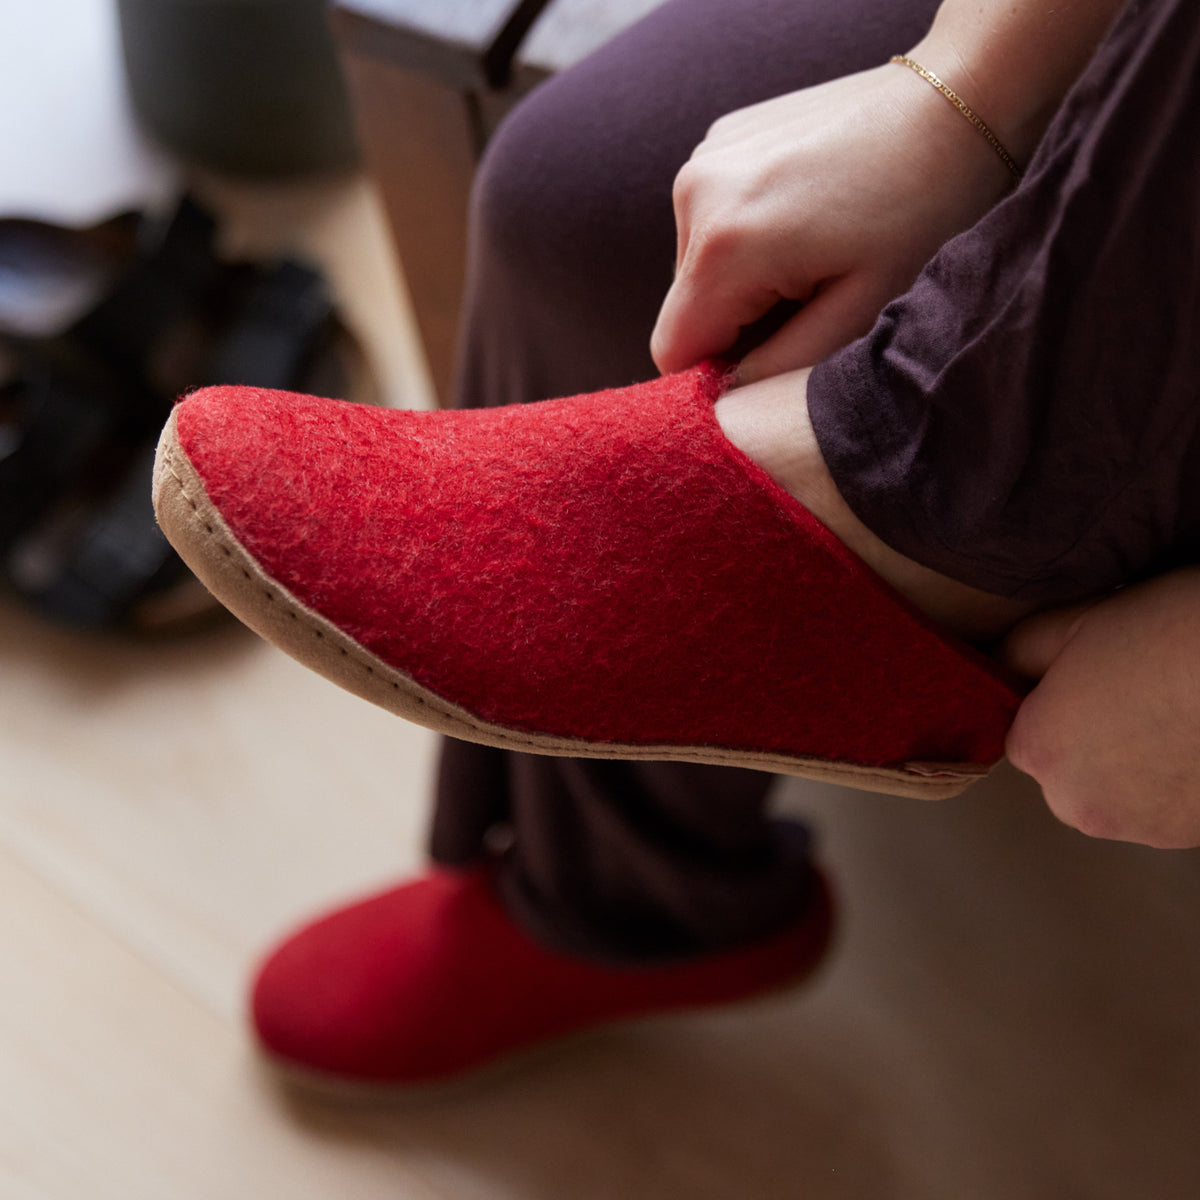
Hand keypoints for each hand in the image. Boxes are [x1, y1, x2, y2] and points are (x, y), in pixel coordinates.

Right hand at [650, 62, 1013, 382]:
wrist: (961, 98)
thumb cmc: (925, 211)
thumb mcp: (861, 313)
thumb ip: (780, 370)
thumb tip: (729, 396)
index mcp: (725, 246)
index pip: (673, 352)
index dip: (716, 375)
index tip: (778, 361)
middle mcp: (696, 193)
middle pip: (685, 309)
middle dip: (738, 324)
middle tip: (816, 301)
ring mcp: (704, 158)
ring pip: (698, 267)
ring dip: (745, 281)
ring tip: (817, 255)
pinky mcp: (721, 141)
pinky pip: (713, 222)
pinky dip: (749, 237)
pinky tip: (808, 217)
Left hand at [1002, 570, 1199, 848]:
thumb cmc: (1173, 630)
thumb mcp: (1075, 621)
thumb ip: (1017, 653)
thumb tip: (994, 668)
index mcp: (1036, 751)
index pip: (1025, 732)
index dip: (1057, 699)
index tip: (1095, 671)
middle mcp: (1077, 805)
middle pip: (1070, 769)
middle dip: (1094, 735)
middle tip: (1141, 685)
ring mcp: (1140, 829)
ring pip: (1120, 791)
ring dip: (1139, 761)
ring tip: (1177, 709)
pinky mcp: (1192, 839)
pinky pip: (1168, 806)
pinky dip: (1179, 780)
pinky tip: (1198, 735)